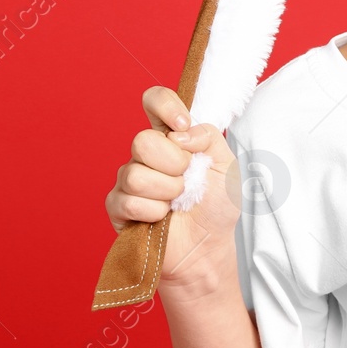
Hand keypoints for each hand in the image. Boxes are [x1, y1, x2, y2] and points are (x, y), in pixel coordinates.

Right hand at [103, 86, 241, 293]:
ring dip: (166, 192)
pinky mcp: (118, 206)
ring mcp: (129, 179)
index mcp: (171, 137)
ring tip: (177, 202)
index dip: (164, 106)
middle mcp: (146, 154)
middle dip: (173, 165)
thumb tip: (178, 133)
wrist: (209, 247)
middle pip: (142, 141)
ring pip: (135, 174)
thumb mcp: (228, 165)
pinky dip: (154, 212)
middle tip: (186, 181)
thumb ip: (209, 137)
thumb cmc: (217, 204)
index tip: (182, 124)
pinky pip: (129, 201)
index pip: (154, 101)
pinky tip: (162, 217)